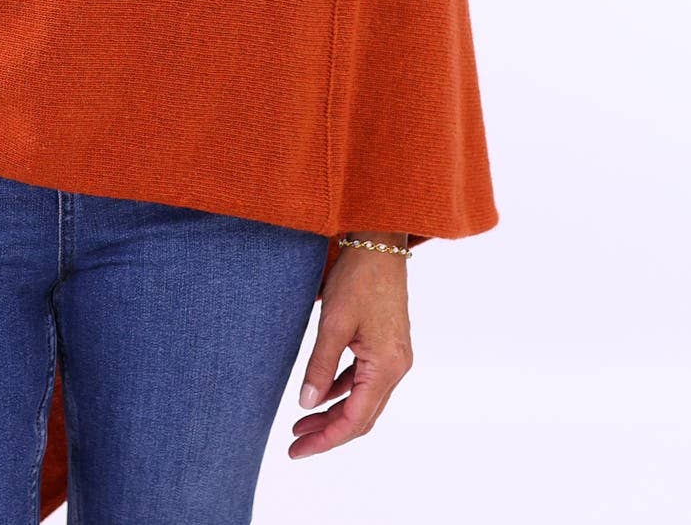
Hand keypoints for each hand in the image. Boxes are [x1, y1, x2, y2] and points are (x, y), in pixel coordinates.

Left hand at [288, 235, 412, 459]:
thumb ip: (320, 366)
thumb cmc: (358, 276)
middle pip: (362, 416)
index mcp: (387, 366)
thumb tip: (306, 405)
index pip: (355, 419)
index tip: (296, 450)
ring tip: (301, 424)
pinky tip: (321, 394)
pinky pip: (364, 380)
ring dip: (334, 414)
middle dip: (328, 432)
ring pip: (363, 400)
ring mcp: (394, 357)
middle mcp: (397, 367)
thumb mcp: (333, 322)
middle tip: (294, 444)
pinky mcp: (387, 345)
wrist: (381, 241)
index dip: (325, 439)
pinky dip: (343, 391)